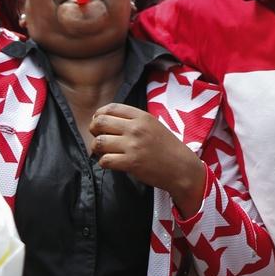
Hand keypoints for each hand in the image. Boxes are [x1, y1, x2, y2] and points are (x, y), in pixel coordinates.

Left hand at [89, 103, 206, 216]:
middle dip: (93, 130)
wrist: (181, 167)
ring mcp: (133, 146)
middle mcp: (136, 128)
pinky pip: (105, 160)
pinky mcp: (131, 163)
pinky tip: (110, 162)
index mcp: (142, 116)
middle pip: (100, 122)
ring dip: (96, 148)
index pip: (111, 108)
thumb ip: (134, 120)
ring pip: (99, 142)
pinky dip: (103, 162)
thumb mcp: (153, 125)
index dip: (99, 115)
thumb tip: (107, 120)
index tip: (98, 122)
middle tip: (97, 137)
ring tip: (102, 151)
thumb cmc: (167, 147)